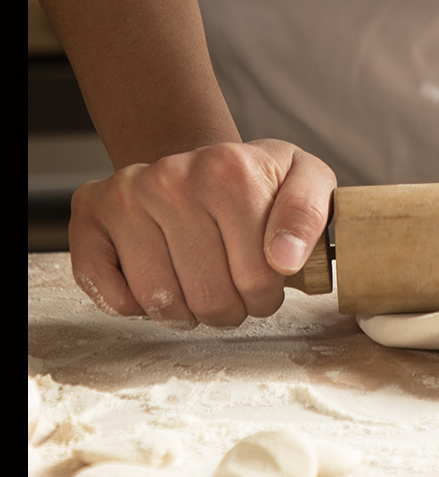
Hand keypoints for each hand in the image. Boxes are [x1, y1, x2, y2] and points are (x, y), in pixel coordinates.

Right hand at [69, 139, 335, 328]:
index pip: (259, 277)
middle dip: (230, 306)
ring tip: (199, 279)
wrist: (202, 166)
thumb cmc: (255, 182)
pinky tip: (159, 275)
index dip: (268, 291)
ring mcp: (126, 196)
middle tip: (232, 280)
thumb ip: (310, 213)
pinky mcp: (90, 217)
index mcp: (228, 168)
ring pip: (162, 304)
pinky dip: (136, 306)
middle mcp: (171, 177)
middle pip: (210, 298)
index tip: (267, 272)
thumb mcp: (305, 179)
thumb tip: (285, 259)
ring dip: (187, 310)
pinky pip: (112, 296)